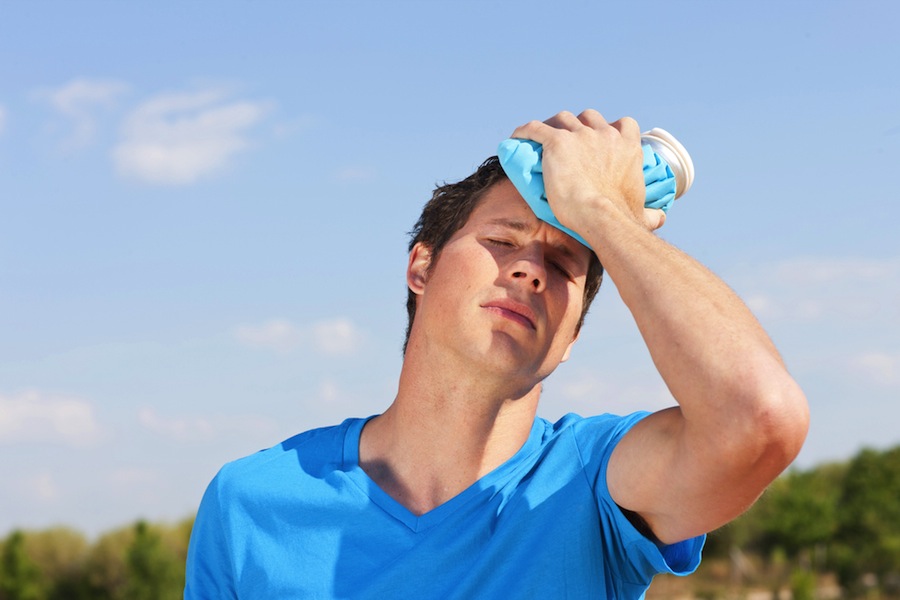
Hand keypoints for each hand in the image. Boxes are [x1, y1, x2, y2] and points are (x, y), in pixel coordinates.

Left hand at [510, 110, 663, 231]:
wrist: (602, 216)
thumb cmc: (623, 219)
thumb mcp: (644, 214)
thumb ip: (652, 214)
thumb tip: (660, 220)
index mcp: (628, 146)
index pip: (623, 124)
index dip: (609, 129)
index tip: (600, 139)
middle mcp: (606, 135)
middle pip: (589, 117)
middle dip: (578, 125)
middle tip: (567, 142)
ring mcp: (581, 135)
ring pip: (562, 119)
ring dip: (553, 126)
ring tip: (542, 140)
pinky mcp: (557, 142)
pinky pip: (536, 128)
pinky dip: (525, 131)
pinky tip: (517, 137)